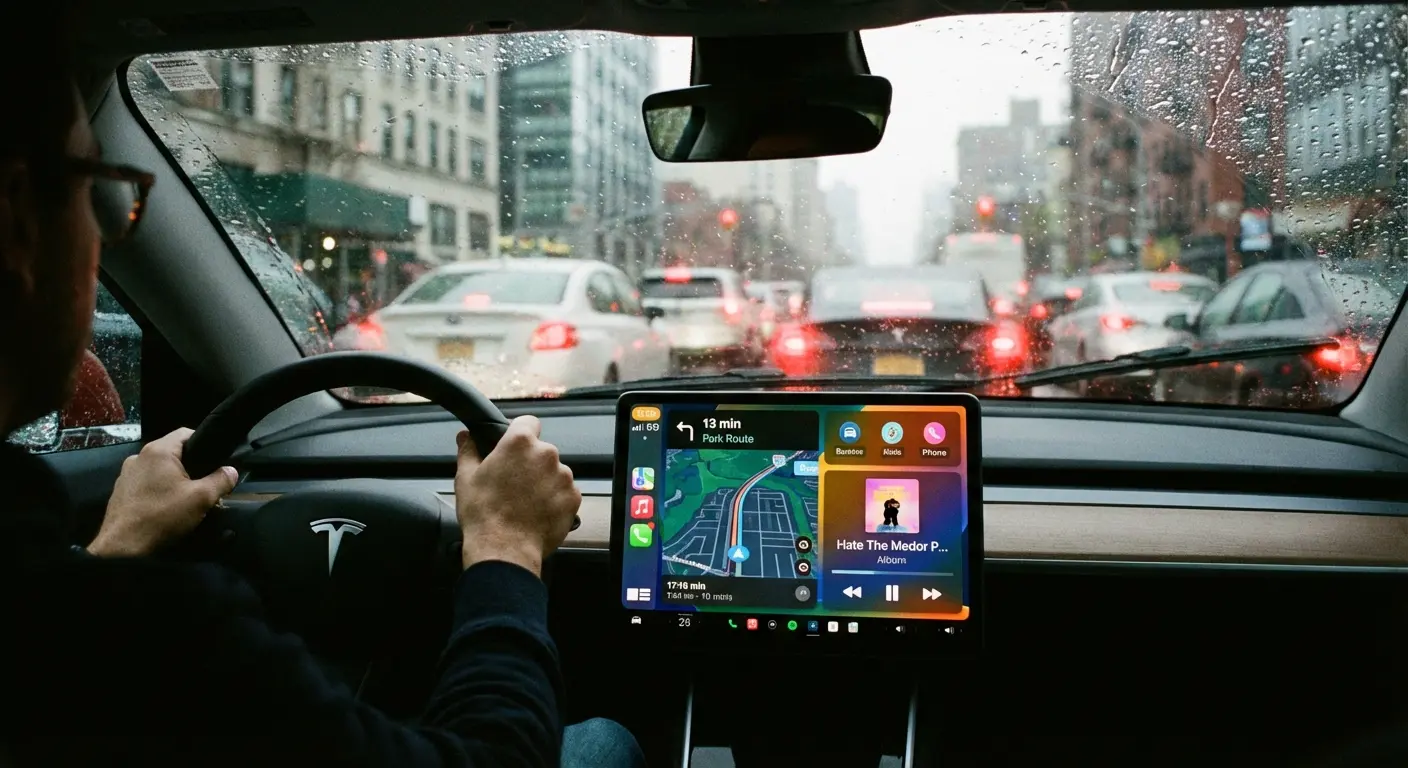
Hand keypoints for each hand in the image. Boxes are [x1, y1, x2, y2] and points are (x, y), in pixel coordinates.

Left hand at [89, 428, 237, 556]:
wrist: (123, 547)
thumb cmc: (162, 516)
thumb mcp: (201, 499)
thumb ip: (221, 480)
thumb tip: (231, 471)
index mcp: (158, 451)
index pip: (186, 433)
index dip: (204, 443)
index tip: (215, 461)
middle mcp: (139, 457)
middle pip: (173, 453)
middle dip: (191, 467)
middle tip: (204, 487)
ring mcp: (126, 474)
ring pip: (159, 470)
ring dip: (173, 480)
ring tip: (185, 501)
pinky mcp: (120, 491)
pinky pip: (146, 483)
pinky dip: (158, 491)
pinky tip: (164, 510)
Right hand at [455, 416, 578, 576]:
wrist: (504, 549)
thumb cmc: (484, 513)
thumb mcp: (466, 477)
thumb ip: (468, 450)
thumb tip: (465, 436)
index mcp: (519, 443)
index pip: (528, 422)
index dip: (520, 432)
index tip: (513, 446)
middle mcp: (546, 454)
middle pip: (541, 450)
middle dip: (529, 462)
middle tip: (513, 483)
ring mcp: (563, 476)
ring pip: (554, 471)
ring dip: (543, 481)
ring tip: (524, 501)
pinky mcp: (573, 497)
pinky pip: (564, 491)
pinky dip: (554, 499)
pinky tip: (537, 511)